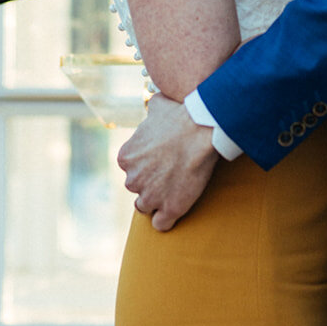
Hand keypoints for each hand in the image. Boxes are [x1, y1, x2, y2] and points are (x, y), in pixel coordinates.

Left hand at [117, 93, 218, 231]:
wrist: (200, 131)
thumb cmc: (180, 114)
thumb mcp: (158, 105)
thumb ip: (150, 109)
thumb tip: (154, 100)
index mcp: (126, 157)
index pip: (131, 168)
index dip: (146, 165)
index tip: (160, 161)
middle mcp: (133, 179)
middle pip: (137, 187)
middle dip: (150, 182)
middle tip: (170, 172)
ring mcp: (150, 196)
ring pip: (146, 206)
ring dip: (157, 201)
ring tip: (174, 190)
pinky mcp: (169, 209)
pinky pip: (161, 224)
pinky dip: (167, 219)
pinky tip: (176, 209)